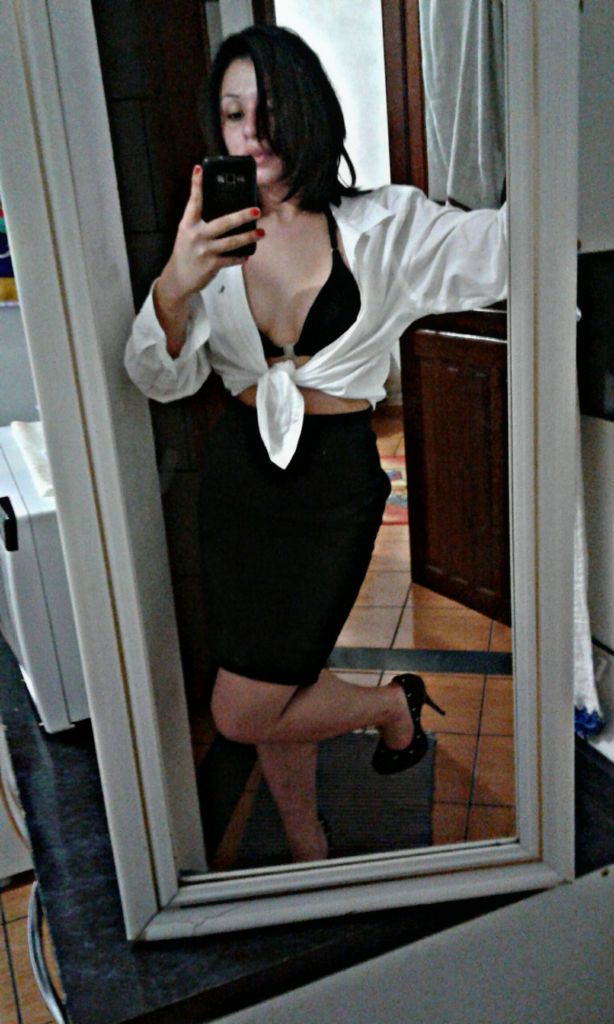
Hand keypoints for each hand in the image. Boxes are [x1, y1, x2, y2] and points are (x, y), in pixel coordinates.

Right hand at [156, 165, 260, 310]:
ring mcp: (205, 250)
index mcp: (188, 224)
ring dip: (249, 237)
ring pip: (232, 242)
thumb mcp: (188, 234)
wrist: (178, 278)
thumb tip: (225, 215)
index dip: (196, 184)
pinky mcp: (212, 264)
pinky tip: (247, 255)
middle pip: (223, 222)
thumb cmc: (187, 252)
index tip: (199, 168)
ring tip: (261, 232)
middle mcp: (196, 235)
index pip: (193, 201)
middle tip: (256, 210)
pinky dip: (240, 257)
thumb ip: (201, 223)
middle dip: (242, 216)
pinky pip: (231, 259)